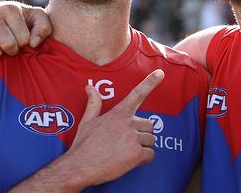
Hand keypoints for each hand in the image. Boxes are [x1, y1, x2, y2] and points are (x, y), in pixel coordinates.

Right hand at [0, 1, 51, 62]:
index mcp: (12, 8)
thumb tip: (33, 43)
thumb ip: (44, 28)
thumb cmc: (26, 21)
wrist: (6, 17)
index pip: (22, 38)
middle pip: (6, 42)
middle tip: (13, 50)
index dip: (25, 45)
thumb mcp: (39, 20)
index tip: (24, 43)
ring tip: (2, 53)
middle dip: (12, 51)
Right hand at [65, 69, 164, 187]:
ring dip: (142, 147)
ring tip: (125, 153)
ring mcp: (133, 138)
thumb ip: (94, 103)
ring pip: (151, 141)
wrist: (80, 167)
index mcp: (118, 113)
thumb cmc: (83, 144)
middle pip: (149, 125)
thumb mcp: (87, 121)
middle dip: (141, 134)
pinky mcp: (136, 154)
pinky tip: (130, 161)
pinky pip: (150, 155)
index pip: (137, 94)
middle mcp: (128, 122)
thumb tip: (89, 87)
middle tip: (125, 143)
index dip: (150, 82)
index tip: (161, 73)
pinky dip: (143, 160)